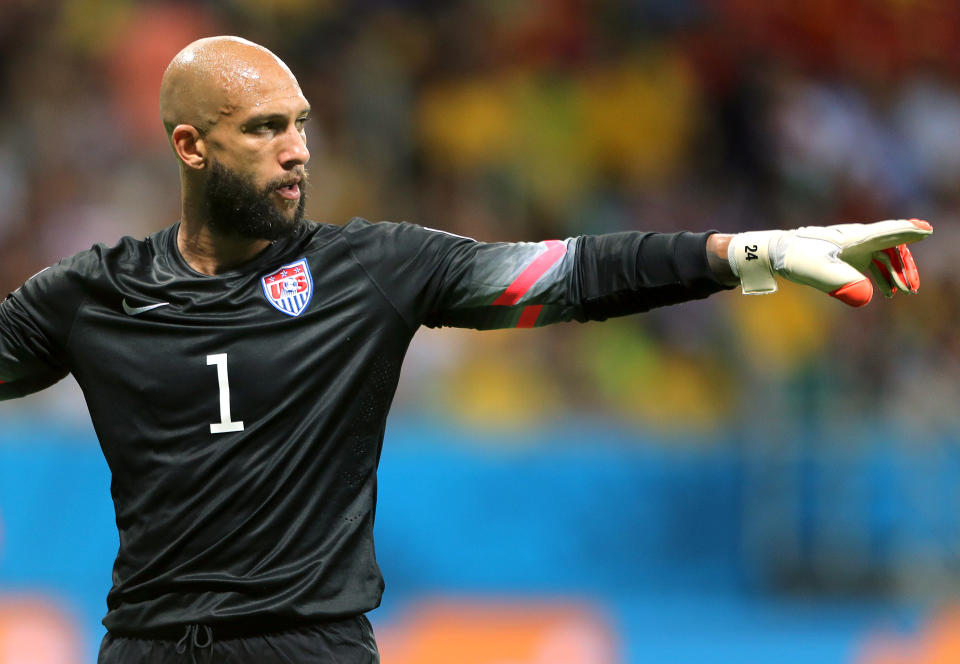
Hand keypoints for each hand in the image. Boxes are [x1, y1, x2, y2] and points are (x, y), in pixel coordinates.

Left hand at [727, 218, 932, 306]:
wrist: (774, 254)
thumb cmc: (795, 258)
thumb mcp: (817, 271)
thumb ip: (842, 283)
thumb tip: (866, 297)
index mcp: (854, 238)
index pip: (888, 233)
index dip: (909, 232)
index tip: (927, 230)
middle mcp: (856, 239)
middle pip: (892, 247)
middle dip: (905, 267)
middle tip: (912, 288)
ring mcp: (851, 247)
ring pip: (883, 256)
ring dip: (895, 273)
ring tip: (904, 292)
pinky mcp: (844, 257)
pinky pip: (871, 264)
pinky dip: (882, 276)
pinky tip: (886, 292)